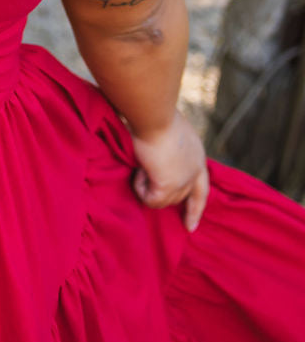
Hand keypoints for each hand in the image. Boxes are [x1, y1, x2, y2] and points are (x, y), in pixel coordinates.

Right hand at [130, 111, 209, 231]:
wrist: (153, 114)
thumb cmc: (154, 115)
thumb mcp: (167, 133)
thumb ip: (168, 150)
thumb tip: (152, 164)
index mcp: (197, 156)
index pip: (201, 190)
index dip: (195, 209)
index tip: (190, 227)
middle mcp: (196, 171)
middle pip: (177, 197)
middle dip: (159, 192)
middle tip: (143, 169)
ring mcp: (184, 181)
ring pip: (162, 201)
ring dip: (147, 185)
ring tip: (141, 163)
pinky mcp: (169, 186)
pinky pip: (150, 200)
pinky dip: (141, 188)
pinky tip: (139, 169)